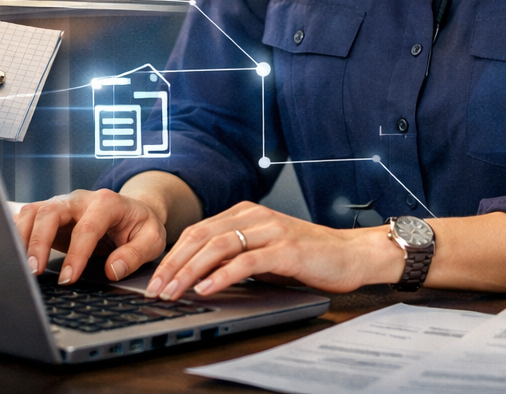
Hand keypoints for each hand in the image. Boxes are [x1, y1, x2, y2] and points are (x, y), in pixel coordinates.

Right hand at [15, 188, 168, 284]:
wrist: (134, 211)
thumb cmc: (140, 226)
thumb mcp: (152, 239)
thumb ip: (135, 254)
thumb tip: (112, 270)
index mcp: (107, 203)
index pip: (87, 227)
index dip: (76, 254)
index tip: (68, 278)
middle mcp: (80, 199)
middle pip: (51, 212)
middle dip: (39, 241)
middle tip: (34, 271)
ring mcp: (63, 204)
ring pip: (33, 211)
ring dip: (22, 237)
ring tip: (22, 266)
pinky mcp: (50, 213)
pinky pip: (27, 217)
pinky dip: (17, 234)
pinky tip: (14, 254)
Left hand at [144, 202, 400, 299]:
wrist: (351, 254)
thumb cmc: (308, 256)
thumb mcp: (263, 253)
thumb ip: (235, 256)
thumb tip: (197, 274)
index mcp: (246, 213)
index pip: (197, 231)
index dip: (172, 255)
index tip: (155, 279)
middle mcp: (256, 216)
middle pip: (201, 236)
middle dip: (173, 264)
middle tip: (155, 290)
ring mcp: (271, 230)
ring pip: (218, 246)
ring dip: (190, 270)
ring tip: (174, 291)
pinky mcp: (286, 249)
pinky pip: (246, 260)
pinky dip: (222, 275)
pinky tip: (207, 289)